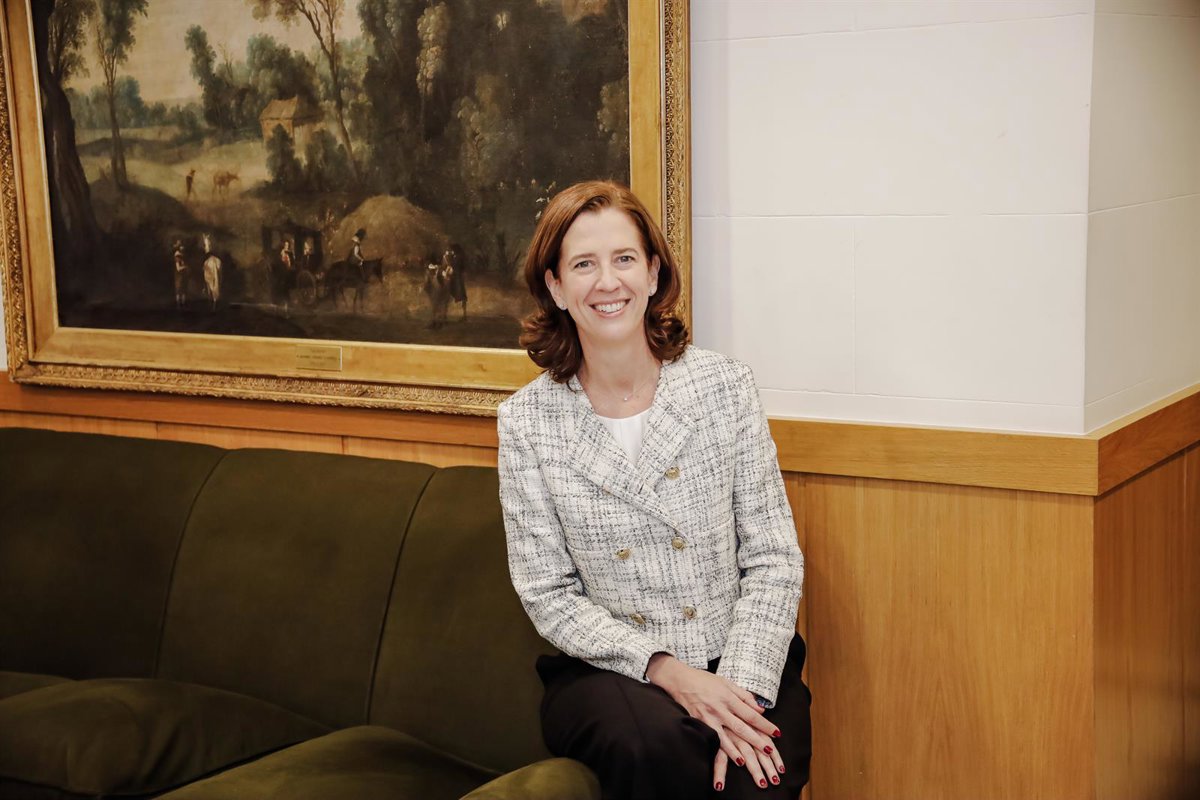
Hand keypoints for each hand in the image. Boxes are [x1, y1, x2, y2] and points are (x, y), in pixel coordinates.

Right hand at [645, 654, 781, 789]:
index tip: (777, 733)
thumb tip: (760, 708)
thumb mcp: (727, 683)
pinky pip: (712, 739)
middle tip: (769, 751)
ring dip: (736, 751)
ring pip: (725, 738)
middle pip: (741, 728)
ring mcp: (708, 717)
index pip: (751, 714)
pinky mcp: (698, 723)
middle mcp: (719, 708)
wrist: (680, 679)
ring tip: (747, 762)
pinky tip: (727, 758)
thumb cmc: (705, 680)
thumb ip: (744, 696)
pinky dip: (721, 749)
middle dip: (756, 740)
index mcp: (728, 697)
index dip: (764, 724)